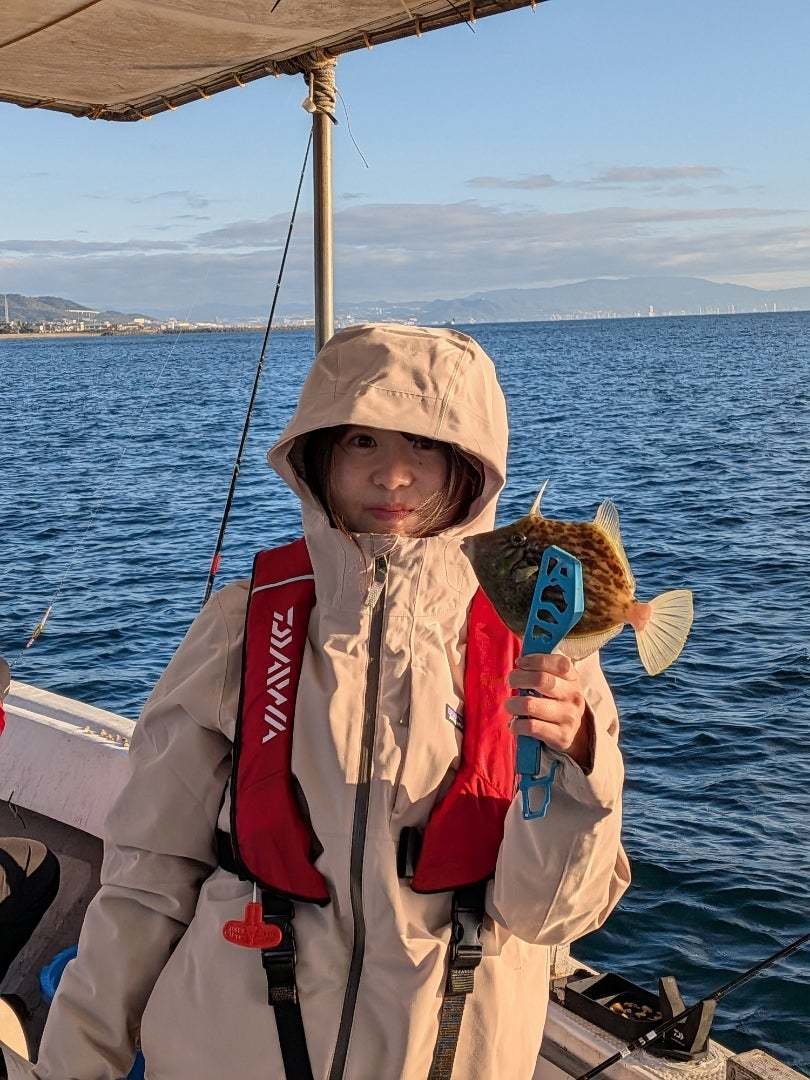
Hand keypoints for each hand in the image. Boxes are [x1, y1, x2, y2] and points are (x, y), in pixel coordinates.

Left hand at [505, 653, 590, 769]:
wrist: (576, 734)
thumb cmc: (557, 701)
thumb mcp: (559, 683)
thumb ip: (542, 670)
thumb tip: (520, 662)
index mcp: (573, 679)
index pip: (558, 663)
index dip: (535, 660)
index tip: (520, 663)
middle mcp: (573, 696)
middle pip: (541, 680)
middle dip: (518, 678)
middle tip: (511, 681)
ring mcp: (568, 717)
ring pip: (530, 705)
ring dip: (513, 704)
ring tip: (510, 705)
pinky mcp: (561, 736)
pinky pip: (530, 727)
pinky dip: (516, 724)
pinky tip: (515, 723)